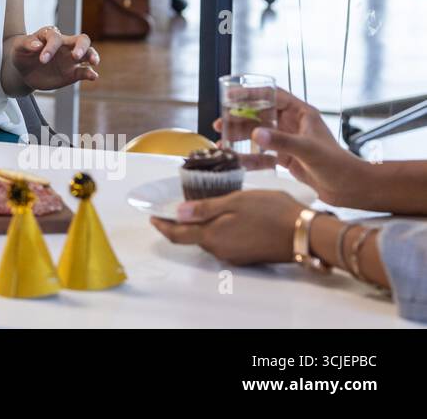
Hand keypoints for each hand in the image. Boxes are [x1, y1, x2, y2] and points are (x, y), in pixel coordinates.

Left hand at [8, 26, 98, 91]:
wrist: (23, 70)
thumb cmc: (21, 53)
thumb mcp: (19, 47)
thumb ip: (27, 44)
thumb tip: (38, 45)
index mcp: (51, 35)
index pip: (56, 38)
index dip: (51, 48)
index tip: (42, 60)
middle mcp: (64, 45)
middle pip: (82, 40)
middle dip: (82, 47)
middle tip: (76, 56)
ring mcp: (70, 59)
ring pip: (88, 53)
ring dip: (92, 56)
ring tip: (93, 62)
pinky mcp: (72, 73)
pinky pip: (84, 71)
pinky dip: (90, 73)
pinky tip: (93, 76)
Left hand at [150, 190, 303, 264]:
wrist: (306, 234)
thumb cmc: (271, 212)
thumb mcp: (235, 202)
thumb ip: (205, 209)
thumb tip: (177, 213)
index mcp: (213, 237)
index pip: (177, 235)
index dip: (162, 225)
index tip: (151, 216)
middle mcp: (220, 251)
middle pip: (193, 237)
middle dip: (182, 223)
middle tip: (177, 204)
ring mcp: (235, 256)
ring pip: (210, 239)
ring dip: (202, 225)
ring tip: (200, 205)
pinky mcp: (248, 256)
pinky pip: (224, 241)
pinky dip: (217, 229)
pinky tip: (224, 215)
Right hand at [214, 89, 370, 207]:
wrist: (351, 189)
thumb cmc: (337, 165)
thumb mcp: (307, 150)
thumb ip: (281, 141)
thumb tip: (255, 133)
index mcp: (301, 114)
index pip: (273, 96)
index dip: (251, 94)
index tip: (230, 96)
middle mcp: (293, 125)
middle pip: (261, 115)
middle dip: (239, 119)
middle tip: (221, 123)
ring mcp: (289, 142)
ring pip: (259, 135)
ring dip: (241, 138)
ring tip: (223, 142)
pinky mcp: (286, 158)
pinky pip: (263, 155)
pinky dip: (250, 157)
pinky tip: (237, 161)